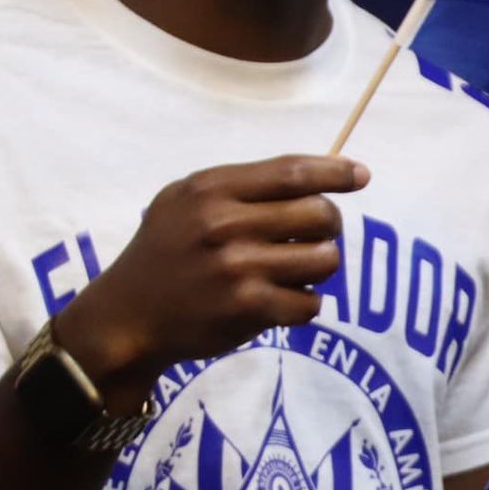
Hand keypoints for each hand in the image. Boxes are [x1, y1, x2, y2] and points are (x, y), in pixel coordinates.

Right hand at [53, 155, 368, 406]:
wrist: (127, 317)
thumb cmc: (166, 253)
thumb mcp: (186, 202)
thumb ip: (242, 187)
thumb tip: (319, 176)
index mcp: (211, 189)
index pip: (291, 172)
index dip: (335, 172)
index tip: (362, 176)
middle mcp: (224, 223)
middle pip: (321, 214)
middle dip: (328, 227)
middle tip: (312, 237)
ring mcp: (238, 267)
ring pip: (325, 259)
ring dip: (319, 267)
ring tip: (293, 271)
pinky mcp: (248, 308)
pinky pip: (310, 302)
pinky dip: (303, 304)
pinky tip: (280, 301)